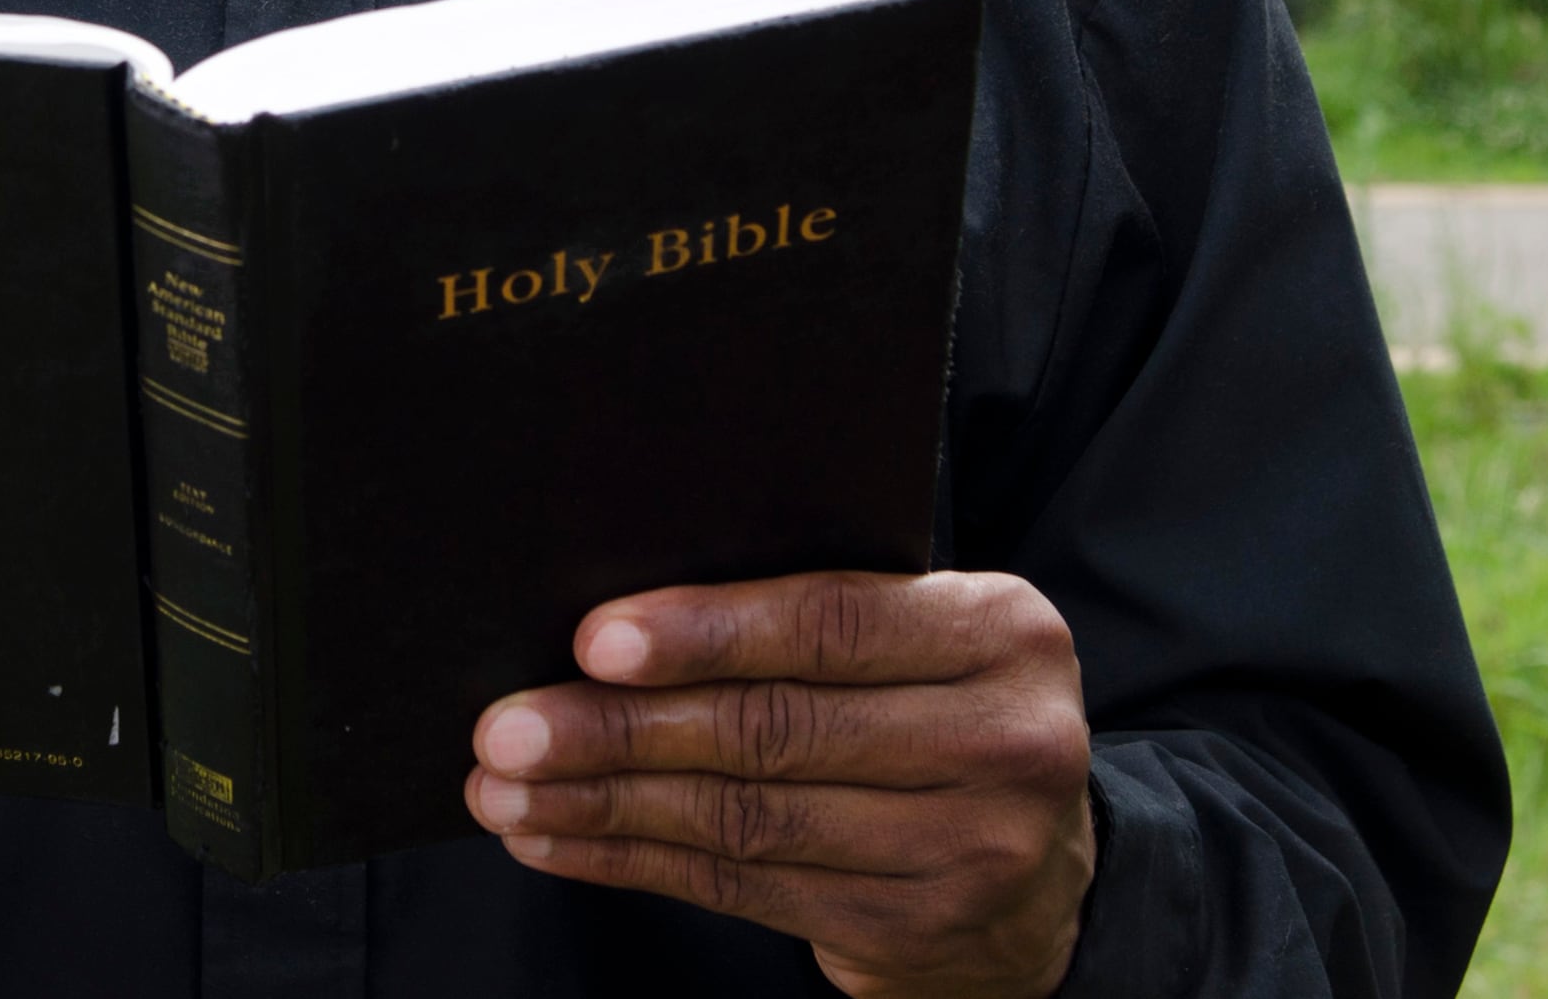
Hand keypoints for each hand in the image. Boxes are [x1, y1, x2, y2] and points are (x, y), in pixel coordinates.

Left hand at [465, 570, 1094, 998]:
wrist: (1042, 874)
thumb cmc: (942, 714)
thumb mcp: (922, 638)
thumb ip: (817, 617)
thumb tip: (619, 622)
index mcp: (1002, 632)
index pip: (835, 623)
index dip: (707, 632)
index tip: (592, 642)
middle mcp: (1004, 741)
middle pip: (778, 730)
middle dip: (623, 728)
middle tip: (509, 727)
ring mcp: (966, 849)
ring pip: (749, 821)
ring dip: (606, 805)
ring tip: (505, 790)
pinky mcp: (911, 929)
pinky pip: (744, 890)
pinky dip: (635, 863)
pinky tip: (561, 841)